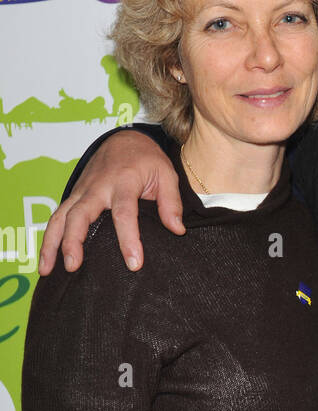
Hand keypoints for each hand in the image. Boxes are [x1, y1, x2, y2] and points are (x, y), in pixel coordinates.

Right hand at [38, 131, 182, 275]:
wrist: (126, 140)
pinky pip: (57, 217)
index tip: (134, 264)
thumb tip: (177, 230)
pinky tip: (46, 260)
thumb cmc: (147, 161)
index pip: (124, 213)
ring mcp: (82, 191)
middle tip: (74, 266)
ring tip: (47, 270)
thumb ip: (172, 203)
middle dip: (74, 240)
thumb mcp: (167, 175)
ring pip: (60, 216)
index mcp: (124, 182)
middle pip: (80, 214)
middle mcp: (97, 187)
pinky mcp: (73, 196)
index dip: (128, 239)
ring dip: (51, 243)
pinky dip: (48, 238)